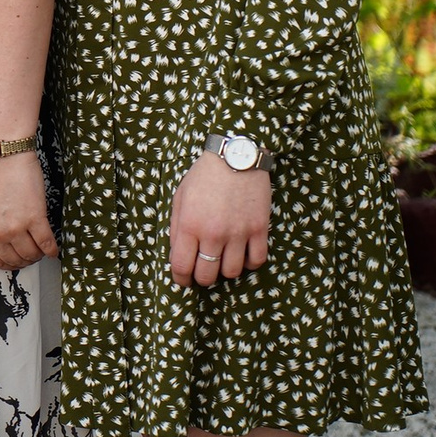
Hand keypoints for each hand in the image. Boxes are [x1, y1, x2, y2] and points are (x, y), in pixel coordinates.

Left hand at [0, 154, 58, 270]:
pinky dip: (51, 249)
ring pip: (31, 254)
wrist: (0, 151)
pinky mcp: (35, 218)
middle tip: (30, 255)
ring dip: (38, 254)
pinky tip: (53, 249)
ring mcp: (16, 227)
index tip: (15, 261)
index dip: (7, 263)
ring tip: (41, 249)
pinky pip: (46, 243)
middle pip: (14, 260)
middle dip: (24, 260)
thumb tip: (2, 239)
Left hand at [168, 153, 270, 287]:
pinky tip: (242, 254)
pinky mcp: (259, 229)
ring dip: (225, 271)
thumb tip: (177, 254)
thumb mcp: (180, 197)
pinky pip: (256, 261)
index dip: (180, 279)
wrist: (235, 156)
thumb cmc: (204, 176)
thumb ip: (176, 228)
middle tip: (202, 272)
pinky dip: (248, 263)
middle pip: (207, 275)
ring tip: (222, 260)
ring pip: (232, 272)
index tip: (182, 280)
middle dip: (201, 278)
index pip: (181, 266)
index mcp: (189, 224)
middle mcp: (213, 233)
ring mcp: (238, 233)